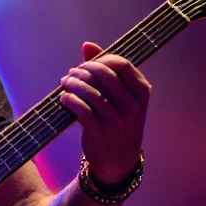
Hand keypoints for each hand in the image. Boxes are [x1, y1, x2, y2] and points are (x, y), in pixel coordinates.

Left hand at [59, 42, 151, 186]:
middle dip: (83, 70)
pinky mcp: (100, 132)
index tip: (87, 64)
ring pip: (90, 91)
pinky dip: (69, 100)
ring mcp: (117, 120)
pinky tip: (63, 98)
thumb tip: (87, 45)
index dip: (100, 60)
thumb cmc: (118, 121)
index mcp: (141, 93)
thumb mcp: (121, 98)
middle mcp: (133, 106)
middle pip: (103, 75)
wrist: (119, 161)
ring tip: (65, 82)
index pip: (120, 64)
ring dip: (72, 83)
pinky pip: (80, 109)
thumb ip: (106, 70)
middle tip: (72, 73)